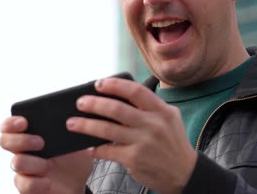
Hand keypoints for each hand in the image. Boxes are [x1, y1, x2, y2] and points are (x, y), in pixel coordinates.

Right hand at [0, 116, 92, 193]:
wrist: (77, 184)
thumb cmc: (73, 160)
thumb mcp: (76, 141)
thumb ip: (72, 129)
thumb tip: (74, 117)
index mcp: (31, 134)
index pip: (10, 125)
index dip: (11, 122)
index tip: (24, 122)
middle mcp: (23, 151)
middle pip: (4, 141)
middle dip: (21, 140)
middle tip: (40, 142)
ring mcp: (23, 169)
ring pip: (16, 162)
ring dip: (34, 163)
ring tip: (48, 166)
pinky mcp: (26, 186)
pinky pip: (23, 184)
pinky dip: (37, 182)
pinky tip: (48, 181)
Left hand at [66, 77, 196, 193]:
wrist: (185, 173)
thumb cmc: (172, 142)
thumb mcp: (169, 119)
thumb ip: (150, 106)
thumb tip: (119, 95)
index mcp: (162, 111)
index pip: (135, 91)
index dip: (115, 86)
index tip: (98, 83)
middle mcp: (153, 125)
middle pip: (117, 109)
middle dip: (94, 104)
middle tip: (79, 102)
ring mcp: (144, 143)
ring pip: (108, 130)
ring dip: (86, 125)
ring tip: (71, 123)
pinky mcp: (135, 159)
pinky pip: (108, 151)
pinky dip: (95, 148)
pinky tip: (86, 147)